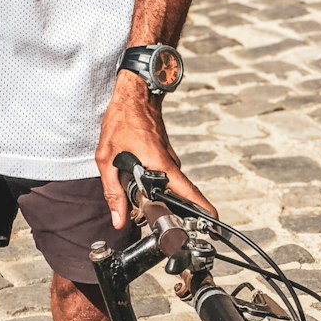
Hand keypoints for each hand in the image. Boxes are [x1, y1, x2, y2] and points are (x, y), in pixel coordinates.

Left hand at [95, 76, 216, 229]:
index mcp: (160, 164)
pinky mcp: (164, 153)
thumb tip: (119, 220)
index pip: (189, 193)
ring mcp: (169, 157)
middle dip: (169, 209)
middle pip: (178, 195)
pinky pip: (163, 174)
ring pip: (168, 184)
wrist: (133, 93)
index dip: (204, 211)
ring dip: (157, 193)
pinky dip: (153, 181)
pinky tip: (137, 178)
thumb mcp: (107, 157)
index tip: (214, 227)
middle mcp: (170, 162)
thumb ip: (112, 190)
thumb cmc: (121, 119)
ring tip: (136, 197)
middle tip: (151, 216)